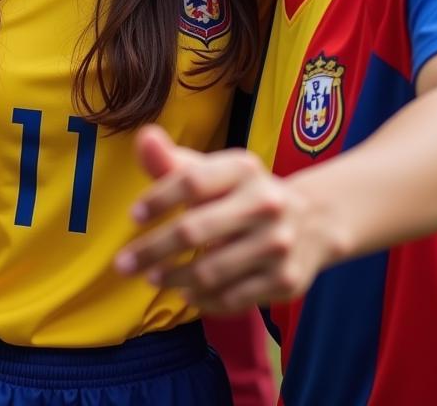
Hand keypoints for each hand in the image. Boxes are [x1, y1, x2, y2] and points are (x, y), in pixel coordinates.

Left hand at [113, 126, 333, 313]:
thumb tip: (144, 137)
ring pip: (210, 271)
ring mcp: (278, 244)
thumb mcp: (213, 171)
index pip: (191, 181)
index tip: (133, 216)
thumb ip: (173, 161)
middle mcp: (265, 203)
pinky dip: (203, 300)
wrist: (313, 220)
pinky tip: (185, 293)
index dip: (158, 198)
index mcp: (243, 168)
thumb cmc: (242, 192)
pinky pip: (233, 298)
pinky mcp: (286, 280)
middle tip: (123, 264)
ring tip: (151, 278)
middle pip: (194, 230)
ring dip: (173, 278)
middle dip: (152, 250)